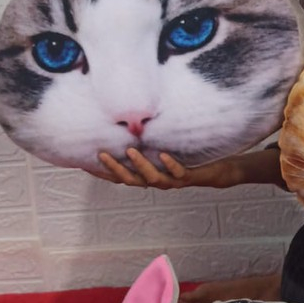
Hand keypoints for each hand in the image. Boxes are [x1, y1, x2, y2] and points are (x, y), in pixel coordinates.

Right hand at [89, 148, 238, 188]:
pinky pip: (178, 172)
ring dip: (140, 166)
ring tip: (130, 151)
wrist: (219, 170)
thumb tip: (131, 122)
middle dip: (115, 168)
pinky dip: (170, 164)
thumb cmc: (188, 157)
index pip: (120, 176)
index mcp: (148, 174)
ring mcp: (173, 180)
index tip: (84, 162)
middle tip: (102, 154)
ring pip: (152, 178)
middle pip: (131, 180)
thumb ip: (148, 140)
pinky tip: (163, 155)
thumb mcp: (165, 147)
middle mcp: (157, 180)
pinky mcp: (189, 176)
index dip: (103, 171)